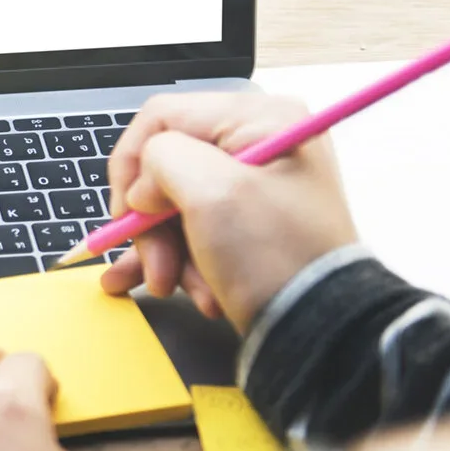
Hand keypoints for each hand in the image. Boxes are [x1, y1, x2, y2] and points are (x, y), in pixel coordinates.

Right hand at [100, 92, 357, 331]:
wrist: (322, 333)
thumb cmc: (275, 257)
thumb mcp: (212, 194)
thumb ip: (161, 162)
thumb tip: (144, 185)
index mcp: (260, 119)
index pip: (162, 117)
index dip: (132, 164)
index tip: (127, 213)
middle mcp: (259, 144)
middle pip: (166, 166)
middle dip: (151, 222)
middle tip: (156, 266)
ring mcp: (254, 186)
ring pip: (175, 204)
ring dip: (164, 249)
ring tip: (172, 287)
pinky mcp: (249, 225)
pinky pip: (194, 230)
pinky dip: (178, 259)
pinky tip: (167, 286)